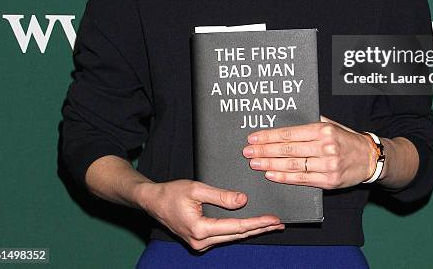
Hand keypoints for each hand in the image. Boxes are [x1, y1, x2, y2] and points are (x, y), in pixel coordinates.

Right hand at [137, 179, 284, 251]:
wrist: (153, 202)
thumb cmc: (172, 193)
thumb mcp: (197, 189)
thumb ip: (221, 196)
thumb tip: (243, 200)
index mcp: (201, 229)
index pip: (237, 226)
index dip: (257, 222)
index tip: (273, 220)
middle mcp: (201, 241)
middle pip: (237, 234)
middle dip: (259, 228)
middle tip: (279, 224)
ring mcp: (200, 243)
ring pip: (232, 236)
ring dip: (251, 229)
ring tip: (269, 224)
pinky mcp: (200, 240)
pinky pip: (224, 235)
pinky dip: (239, 230)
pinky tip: (250, 225)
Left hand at [242, 115, 375, 188]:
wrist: (369, 158)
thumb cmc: (346, 139)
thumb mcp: (331, 124)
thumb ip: (310, 122)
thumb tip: (285, 120)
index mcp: (323, 129)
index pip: (290, 133)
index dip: (269, 136)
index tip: (253, 138)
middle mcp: (325, 147)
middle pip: (288, 149)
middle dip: (264, 151)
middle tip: (247, 152)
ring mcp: (327, 165)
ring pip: (292, 165)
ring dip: (270, 165)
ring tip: (255, 163)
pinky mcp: (329, 181)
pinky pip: (302, 179)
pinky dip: (284, 177)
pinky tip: (271, 175)